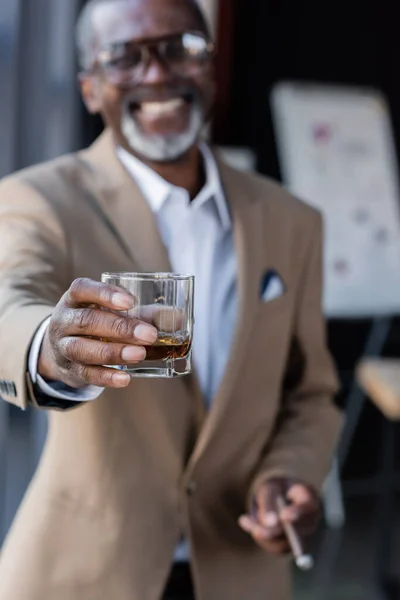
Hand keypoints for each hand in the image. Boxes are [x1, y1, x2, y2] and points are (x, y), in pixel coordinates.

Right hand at [38, 278, 157, 388]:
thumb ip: (146, 314)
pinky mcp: (69, 370)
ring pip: (82, 348)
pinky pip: (85, 374)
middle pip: (87, 321)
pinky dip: (106, 377)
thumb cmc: (99, 324)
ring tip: (140, 354)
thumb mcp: (116, 313)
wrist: (64, 350)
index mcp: (75, 299)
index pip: (82, 289)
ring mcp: (62, 346)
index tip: (130, 302)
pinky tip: (125, 379)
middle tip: (149, 334)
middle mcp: (64, 320)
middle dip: (119, 328)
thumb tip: (180, 317)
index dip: (104, 294)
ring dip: (113, 352)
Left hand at [239, 478, 319, 554]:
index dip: (298, 512)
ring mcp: (302, 536)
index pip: (309, 507)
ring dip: (264, 535)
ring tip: (246, 520)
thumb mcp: (270, 488)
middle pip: (297, 531)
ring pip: (284, 544)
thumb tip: (269, 522)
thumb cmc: (276, 488)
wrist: (277, 496)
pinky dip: (260, 537)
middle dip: (275, 531)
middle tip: (257, 531)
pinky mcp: (289, 546)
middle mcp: (310, 520)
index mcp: (310, 499)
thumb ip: (269, 502)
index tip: (284, 516)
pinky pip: (275, 548)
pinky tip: (245, 521)